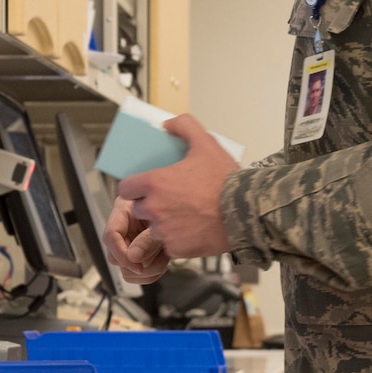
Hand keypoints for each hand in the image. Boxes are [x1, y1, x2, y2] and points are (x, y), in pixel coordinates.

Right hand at [105, 196, 170, 285]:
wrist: (185, 210)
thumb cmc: (173, 206)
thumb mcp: (162, 219)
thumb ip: (147, 238)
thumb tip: (132, 257)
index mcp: (123, 212)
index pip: (111, 237)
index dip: (122, 254)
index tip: (138, 266)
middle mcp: (123, 229)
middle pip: (116, 257)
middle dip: (138, 265)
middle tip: (159, 259)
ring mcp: (129, 243)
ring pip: (126, 270)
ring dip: (147, 271)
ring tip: (164, 258)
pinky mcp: (138, 255)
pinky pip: (137, 274)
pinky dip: (151, 274)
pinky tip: (163, 261)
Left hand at [115, 115, 238, 261]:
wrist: (246, 211)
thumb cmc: (225, 180)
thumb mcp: (206, 144)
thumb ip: (184, 127)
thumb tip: (167, 124)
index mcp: (155, 183)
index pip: (125, 189)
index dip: (134, 188)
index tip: (146, 188)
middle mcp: (154, 208)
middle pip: (138, 209)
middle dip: (150, 206)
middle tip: (171, 201)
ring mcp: (164, 231)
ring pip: (154, 229)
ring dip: (164, 224)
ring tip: (185, 217)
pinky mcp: (176, 248)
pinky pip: (170, 245)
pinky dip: (179, 240)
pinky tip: (194, 231)